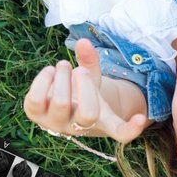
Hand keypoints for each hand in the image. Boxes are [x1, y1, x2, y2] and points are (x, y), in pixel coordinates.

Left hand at [23, 39, 147, 143]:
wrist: (59, 105)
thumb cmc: (82, 93)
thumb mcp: (93, 79)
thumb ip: (91, 62)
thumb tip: (83, 42)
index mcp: (102, 123)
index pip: (121, 133)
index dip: (131, 128)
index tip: (140, 118)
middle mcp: (79, 129)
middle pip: (87, 113)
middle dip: (84, 83)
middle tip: (80, 70)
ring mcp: (55, 125)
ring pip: (62, 103)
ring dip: (63, 76)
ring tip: (64, 66)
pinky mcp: (35, 115)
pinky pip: (36, 98)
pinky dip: (44, 78)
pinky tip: (51, 72)